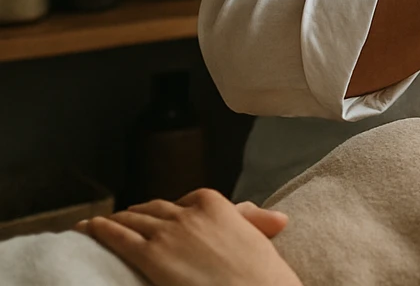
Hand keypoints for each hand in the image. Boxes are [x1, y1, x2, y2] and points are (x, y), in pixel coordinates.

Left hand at [75, 190, 300, 285]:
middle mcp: (189, 212)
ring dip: (114, 220)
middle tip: (124, 220)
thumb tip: (274, 217)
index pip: (186, 200)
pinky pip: (118, 237)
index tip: (160, 217)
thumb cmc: (261, 276)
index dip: (171, 210)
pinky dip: (100, 230)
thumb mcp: (262, 241)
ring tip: (100, 224)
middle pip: (155, 208)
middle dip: (138, 214)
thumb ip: (254, 222)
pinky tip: (89, 228)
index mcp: (216, 204)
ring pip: (133, 220)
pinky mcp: (150, 256)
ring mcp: (167, 233)